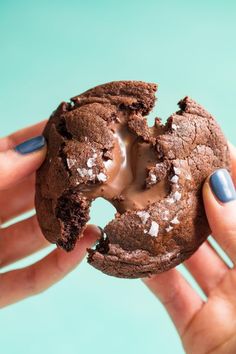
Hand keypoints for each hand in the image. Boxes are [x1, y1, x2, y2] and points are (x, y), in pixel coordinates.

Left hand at [0, 121, 99, 307]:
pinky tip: (84, 248)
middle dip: (62, 182)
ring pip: (36, 237)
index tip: (70, 126)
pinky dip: (57, 266)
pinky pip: (30, 279)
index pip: (8, 156)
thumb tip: (39, 145)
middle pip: (29, 195)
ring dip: (69, 226)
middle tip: (96, 167)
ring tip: (101, 209)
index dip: (38, 140)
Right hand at [144, 143, 235, 353]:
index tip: (209, 139)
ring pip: (189, 255)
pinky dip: (145, 272)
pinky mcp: (198, 327)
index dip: (234, 168)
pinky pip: (168, 293)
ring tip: (138, 198)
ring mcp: (226, 302)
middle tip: (165, 163)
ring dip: (162, 229)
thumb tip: (220, 187)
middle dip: (192, 193)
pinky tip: (125, 247)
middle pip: (218, 222)